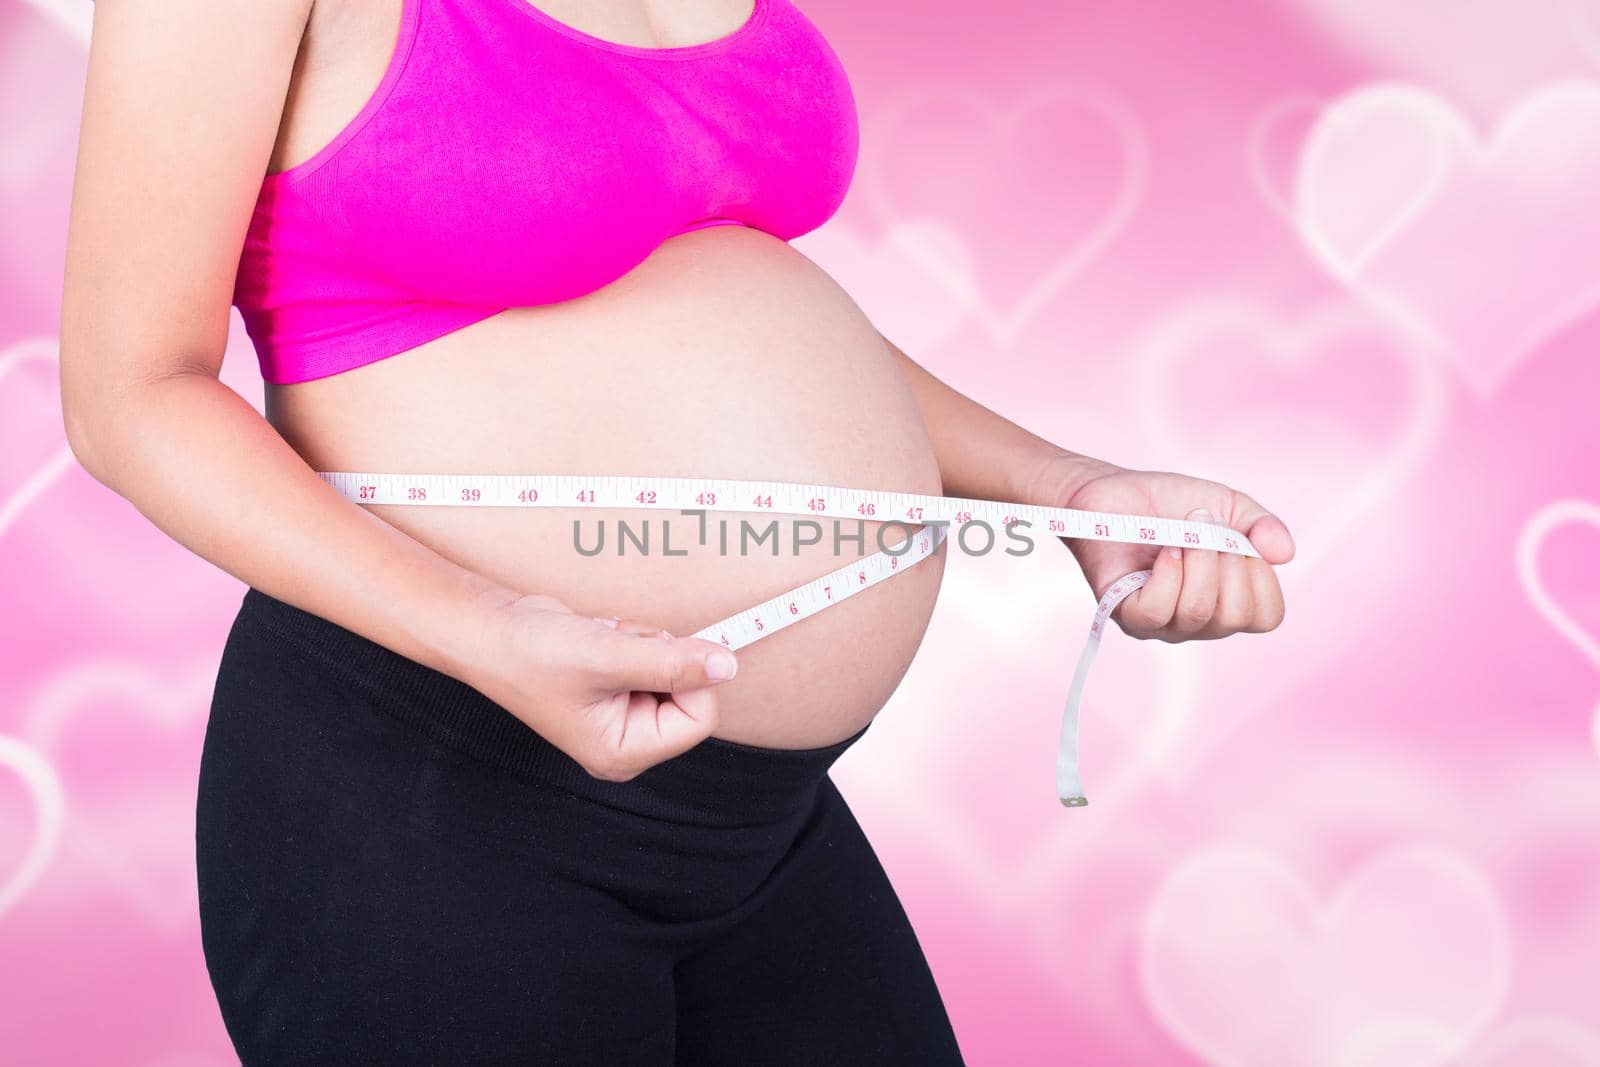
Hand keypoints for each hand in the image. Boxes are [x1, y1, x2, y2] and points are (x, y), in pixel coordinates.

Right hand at [457, 591, 739, 780]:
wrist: (490, 631)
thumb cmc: (534, 654)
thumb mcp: (609, 656)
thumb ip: (673, 663)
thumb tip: (728, 665)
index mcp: (624, 752)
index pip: (698, 719)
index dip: (691, 677)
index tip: (661, 647)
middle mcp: (627, 742)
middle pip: (691, 696)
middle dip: (663, 657)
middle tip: (621, 644)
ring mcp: (623, 716)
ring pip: (675, 671)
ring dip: (648, 643)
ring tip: (604, 641)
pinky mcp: (619, 690)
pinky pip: (656, 659)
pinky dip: (637, 639)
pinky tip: (602, 638)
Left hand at [1042, 462, 1294, 640]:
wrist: (1115, 492)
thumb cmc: (1170, 505)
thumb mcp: (1227, 506)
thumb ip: (1261, 527)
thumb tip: (1286, 554)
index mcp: (1228, 601)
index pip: (1267, 617)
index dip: (1263, 578)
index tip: (1241, 541)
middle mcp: (1198, 621)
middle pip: (1235, 617)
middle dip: (1228, 562)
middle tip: (1205, 527)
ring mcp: (1163, 624)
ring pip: (1198, 612)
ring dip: (1197, 561)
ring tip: (1182, 533)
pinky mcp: (1128, 615)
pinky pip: (1156, 613)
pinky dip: (1167, 575)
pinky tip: (1165, 551)